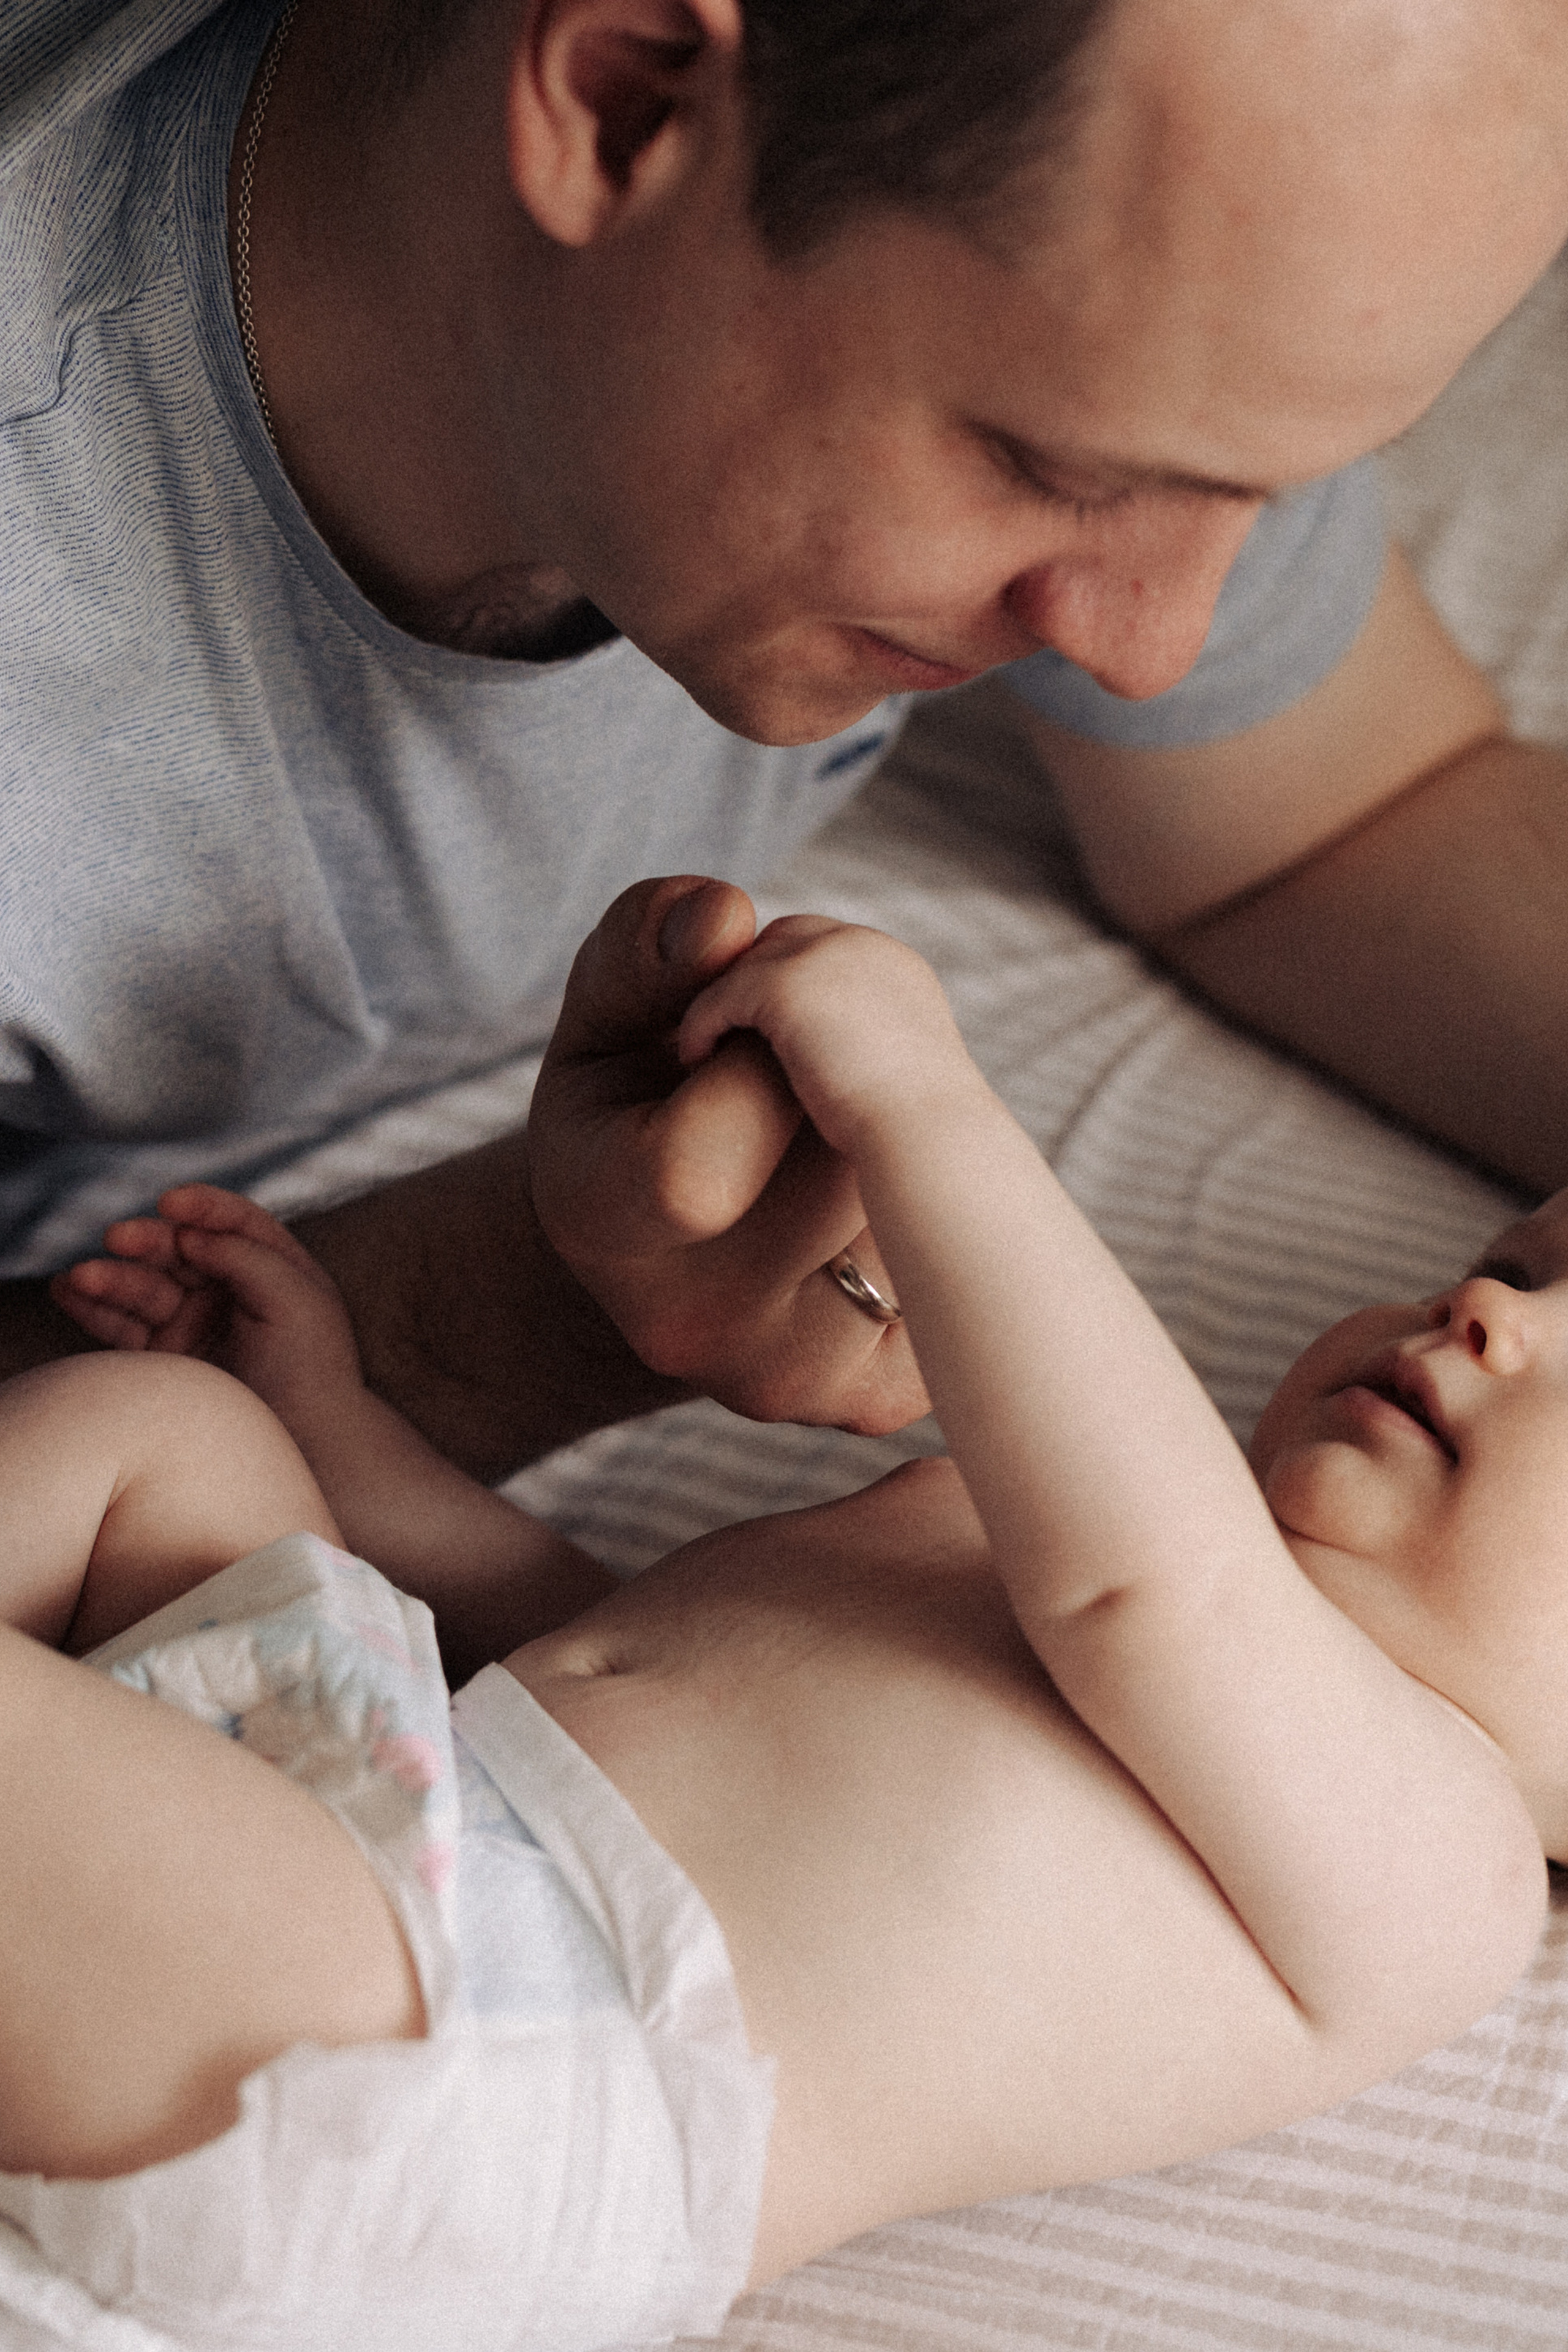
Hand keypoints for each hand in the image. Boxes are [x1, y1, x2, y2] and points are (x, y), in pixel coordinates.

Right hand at [50, 1186, 361, 1437]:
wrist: (305, 1443)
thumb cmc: (312, 1368)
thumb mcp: (296, 1302)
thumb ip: (248, 1259)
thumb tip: (192, 1235)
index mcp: (271, 1266)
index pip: (232, 1222)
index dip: (203, 1205)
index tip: (172, 1202)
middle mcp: (229, 1288)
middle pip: (179, 1251)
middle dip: (148, 1241)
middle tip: (119, 1236)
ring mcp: (193, 1321)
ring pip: (145, 1286)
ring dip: (111, 1276)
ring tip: (80, 1277)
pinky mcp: (165, 1356)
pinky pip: (123, 1325)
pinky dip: (95, 1308)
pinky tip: (68, 1291)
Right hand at [527, 877, 930, 1432]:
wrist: (651, 1253)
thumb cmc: (629, 1100)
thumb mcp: (611, 1008)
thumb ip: (651, 945)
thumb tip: (727, 918)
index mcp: (597, 1219)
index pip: (704, 1161)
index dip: (749, 1068)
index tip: (734, 1046)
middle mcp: (690, 1326)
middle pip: (843, 1171)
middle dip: (841, 1093)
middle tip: (794, 1090)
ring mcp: (790, 1376)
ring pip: (914, 1211)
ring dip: (895, 1149)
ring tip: (821, 1151)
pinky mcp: (876, 1395)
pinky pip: (954, 1268)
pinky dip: (929, 1215)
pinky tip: (859, 1212)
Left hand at [677, 913, 983, 1162]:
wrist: (930, 1140)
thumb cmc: (921, 1137)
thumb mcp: (903, 1080)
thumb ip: (873, 1056)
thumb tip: (852, 1074)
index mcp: (896, 967)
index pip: (826, 947)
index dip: (787, 980)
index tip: (761, 1025)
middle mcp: (866, 948)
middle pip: (784, 938)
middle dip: (748, 979)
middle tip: (719, 1028)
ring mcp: (827, 959)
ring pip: (748, 964)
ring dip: (720, 1002)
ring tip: (700, 1046)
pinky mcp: (787, 985)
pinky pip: (722, 994)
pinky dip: (701, 1024)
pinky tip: (693, 1060)